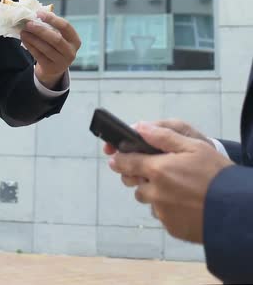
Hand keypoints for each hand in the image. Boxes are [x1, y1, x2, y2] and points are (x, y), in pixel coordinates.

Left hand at [20, 11, 81, 88]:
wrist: (53, 70)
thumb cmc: (55, 48)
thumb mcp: (58, 37)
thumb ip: (51, 26)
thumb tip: (37, 12)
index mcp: (75, 40)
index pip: (65, 26)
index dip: (52, 19)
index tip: (39, 13)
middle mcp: (71, 52)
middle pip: (55, 39)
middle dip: (40, 30)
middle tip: (28, 24)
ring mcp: (62, 62)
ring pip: (45, 48)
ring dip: (33, 38)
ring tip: (23, 31)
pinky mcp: (51, 68)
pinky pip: (38, 55)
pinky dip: (30, 46)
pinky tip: (24, 39)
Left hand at [108, 122, 233, 242]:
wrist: (238, 210)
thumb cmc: (217, 174)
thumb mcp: (194, 147)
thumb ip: (164, 137)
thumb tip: (140, 127)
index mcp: (157, 170)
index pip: (125, 163)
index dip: (119, 159)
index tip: (116, 158)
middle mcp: (154, 193)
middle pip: (133, 183)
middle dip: (139, 176)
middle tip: (157, 172)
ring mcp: (162, 212)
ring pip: (148, 200)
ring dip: (155, 193)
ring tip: (177, 188)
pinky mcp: (171, 227)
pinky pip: (162, 215)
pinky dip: (169, 209)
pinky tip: (186, 203)